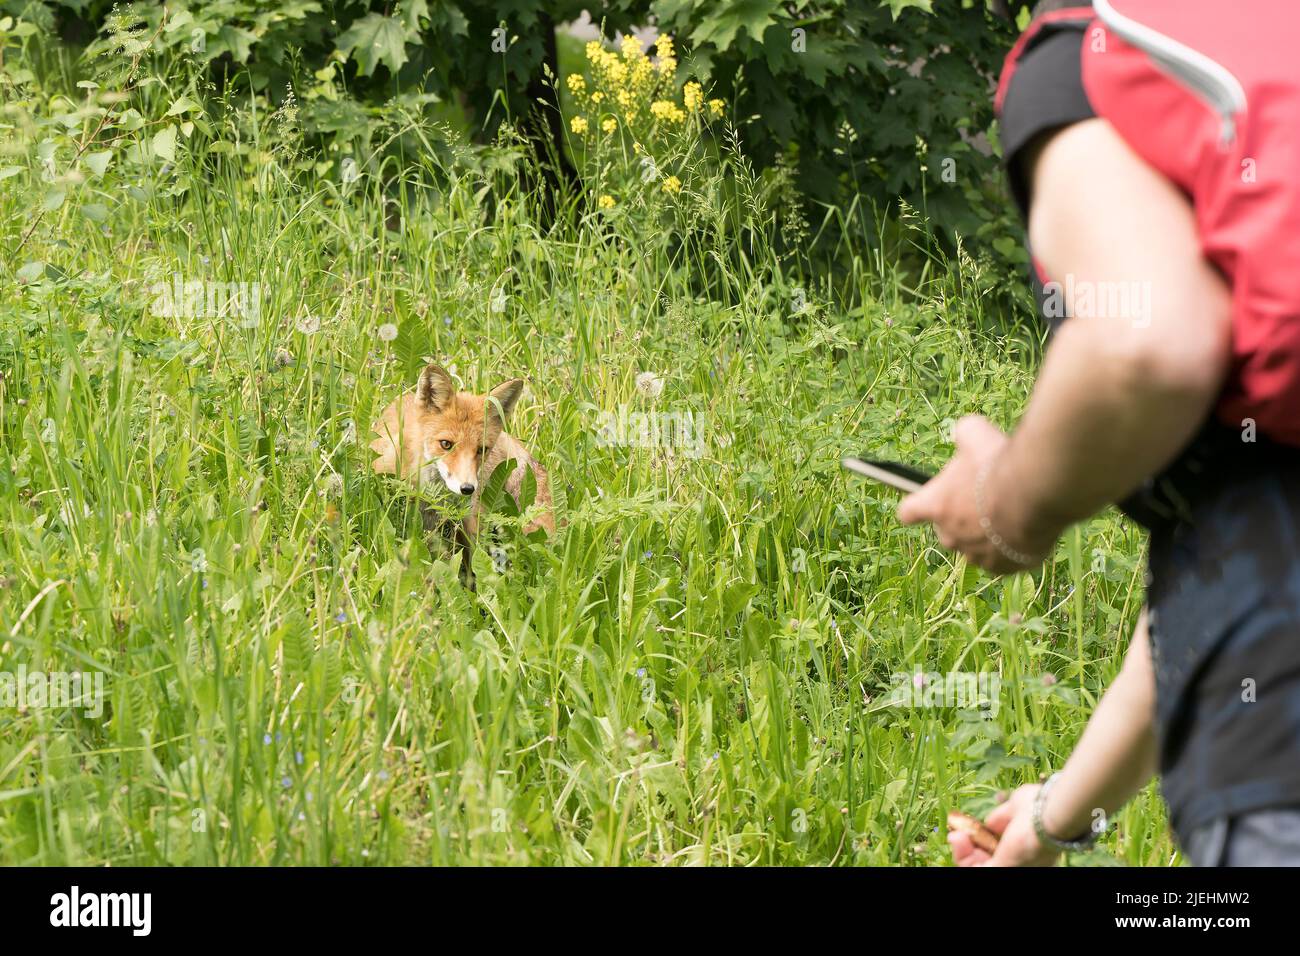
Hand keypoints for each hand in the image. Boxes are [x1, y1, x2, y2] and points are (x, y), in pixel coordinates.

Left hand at [897, 416, 1054, 573]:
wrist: (1035, 494)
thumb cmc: (998, 465)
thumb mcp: (974, 433)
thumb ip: (963, 436)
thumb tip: (965, 435)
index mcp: (935, 507)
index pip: (908, 512)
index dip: (919, 504)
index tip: (930, 498)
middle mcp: (951, 537)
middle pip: (947, 529)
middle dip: (962, 516)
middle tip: (985, 496)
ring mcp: (978, 556)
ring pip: (977, 546)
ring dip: (988, 532)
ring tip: (1010, 510)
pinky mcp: (1006, 568)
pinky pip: (1005, 558)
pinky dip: (1013, 545)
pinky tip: (1026, 526)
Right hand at [949, 785, 1061, 866]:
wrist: (1049, 815)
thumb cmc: (1039, 807)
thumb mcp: (1016, 808)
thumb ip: (1002, 818)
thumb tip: (990, 824)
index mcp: (1029, 849)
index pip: (1001, 850)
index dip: (983, 839)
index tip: (974, 825)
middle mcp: (1022, 862)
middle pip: (987, 860)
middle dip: (968, 847)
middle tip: (959, 832)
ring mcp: (1012, 866)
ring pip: (978, 865)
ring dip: (962, 851)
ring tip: (957, 834)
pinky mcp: (1002, 869)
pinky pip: (974, 869)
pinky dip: (962, 855)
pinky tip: (957, 837)